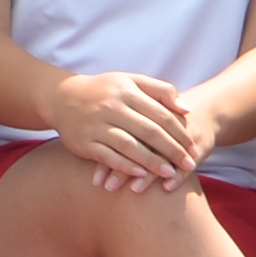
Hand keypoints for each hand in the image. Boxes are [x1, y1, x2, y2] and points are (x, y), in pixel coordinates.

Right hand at [49, 68, 204, 192]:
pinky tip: (140, 175)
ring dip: (151, 162)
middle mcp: (111, 107)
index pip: (160, 113)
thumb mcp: (131, 81)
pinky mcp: (84, 142)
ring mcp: (96, 125)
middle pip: (148, 131)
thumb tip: (187, 109)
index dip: (179, 132)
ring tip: (170, 173)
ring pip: (129, 146)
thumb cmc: (104, 90)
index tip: (193, 147)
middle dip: (171, 150)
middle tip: (189, 164)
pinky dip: (125, 166)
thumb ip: (161, 91)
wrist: (62, 96)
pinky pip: (108, 157)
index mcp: (126, 91)